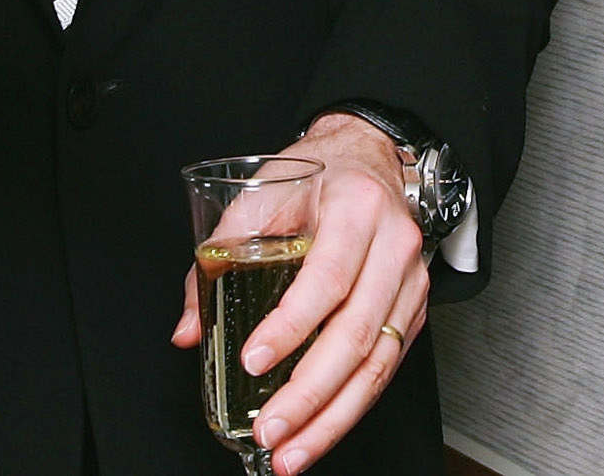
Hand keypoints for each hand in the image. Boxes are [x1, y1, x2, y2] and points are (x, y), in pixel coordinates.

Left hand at [173, 114, 427, 473]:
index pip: (327, 278)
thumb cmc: (318, 175)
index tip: (253, 360)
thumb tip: (189, 329)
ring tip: (292, 452)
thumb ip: (219, 255)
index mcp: (356, 210)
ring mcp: (411, 282)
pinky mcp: (413, 310)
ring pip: (378, 364)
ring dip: (332, 418)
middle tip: (270, 429)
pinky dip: (352, 407)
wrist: (370, 157)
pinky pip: (386, 368)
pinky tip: (321, 432)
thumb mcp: (261, 195)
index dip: (291, 326)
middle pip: (356, 334)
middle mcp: (394, 246)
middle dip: (308, 394)